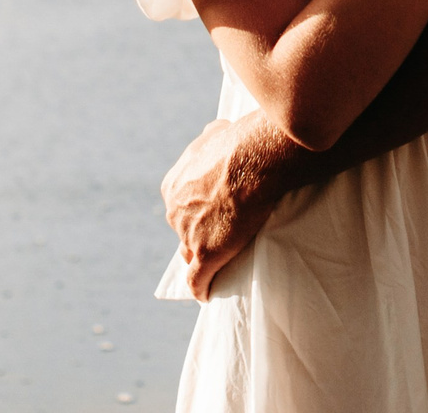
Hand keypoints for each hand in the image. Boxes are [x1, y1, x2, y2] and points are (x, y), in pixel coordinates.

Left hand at [161, 114, 292, 297]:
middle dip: (197, 236)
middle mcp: (175, 211)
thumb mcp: (215, 134)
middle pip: (184, 231)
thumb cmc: (240, 142)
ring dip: (203, 260)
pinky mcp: (207, 253)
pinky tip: (205, 294)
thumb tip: (212, 134)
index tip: (207, 218)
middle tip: (219, 238)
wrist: (254, 160)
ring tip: (217, 266)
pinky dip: (201, 288)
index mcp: (173, 186)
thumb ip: (208, 141)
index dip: (194, 215)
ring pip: (192, 254)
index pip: (180, 208)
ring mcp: (189, 234)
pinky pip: (198, 279)